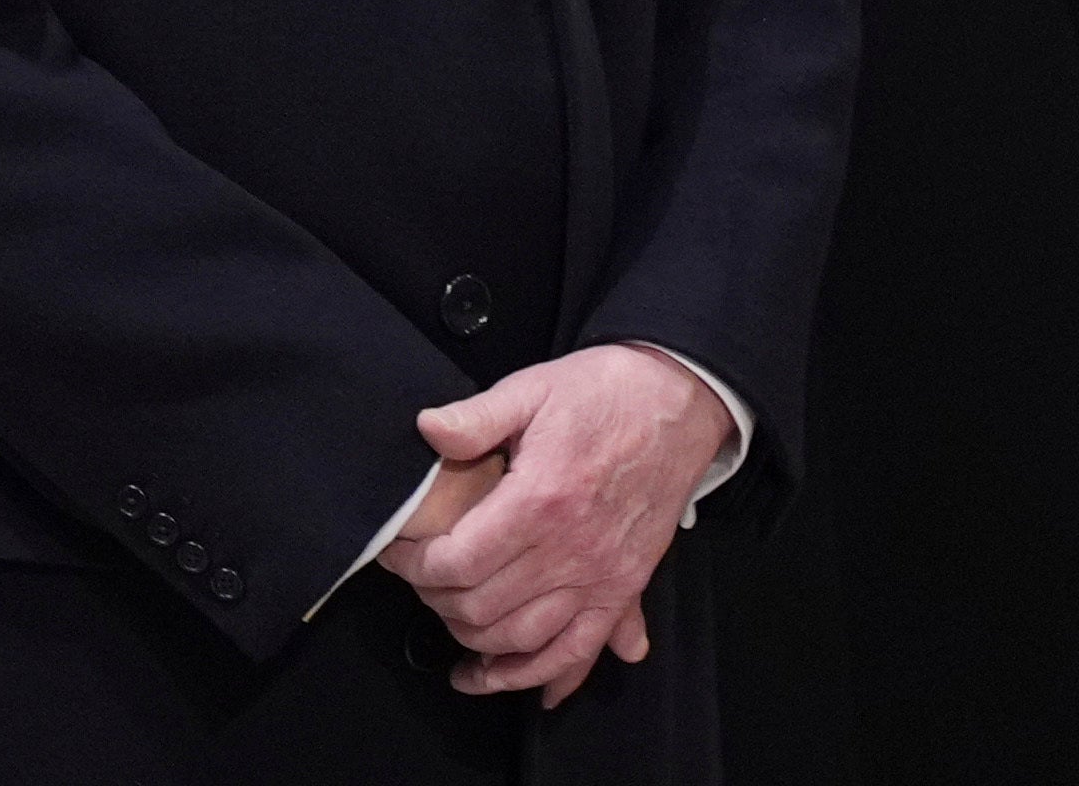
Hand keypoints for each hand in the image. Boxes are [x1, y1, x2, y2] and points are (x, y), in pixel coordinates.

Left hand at [398, 346, 729, 707]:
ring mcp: (602, 575)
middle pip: (485, 610)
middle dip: (439, 606)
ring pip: (528, 641)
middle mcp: (571, 549)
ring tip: (454, 640)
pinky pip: (584, 650)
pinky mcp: (626, 587)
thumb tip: (426, 429)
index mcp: (541, 499)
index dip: (417, 568)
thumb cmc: (604, 392)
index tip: (400, 556)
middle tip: (422, 586)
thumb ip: (476, 417)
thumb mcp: (532, 388)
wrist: (678, 401)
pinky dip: (552, 677)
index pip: (459, 562)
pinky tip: (526, 690)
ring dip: (483, 650)